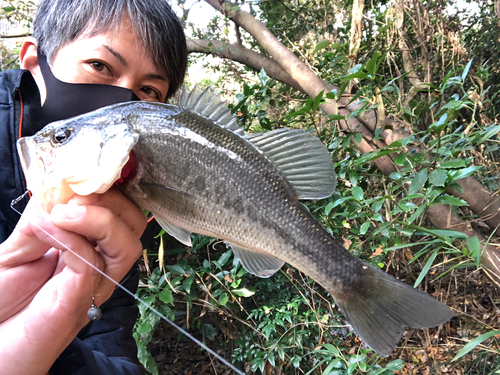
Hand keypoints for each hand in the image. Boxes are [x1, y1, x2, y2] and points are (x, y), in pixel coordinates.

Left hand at [0, 189, 145, 374]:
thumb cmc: (0, 302)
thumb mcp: (15, 247)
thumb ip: (40, 218)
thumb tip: (60, 187)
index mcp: (89, 247)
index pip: (121, 211)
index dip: (113, 186)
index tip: (88, 168)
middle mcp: (99, 266)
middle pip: (135, 224)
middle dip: (109, 198)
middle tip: (71, 195)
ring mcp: (93, 285)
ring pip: (129, 244)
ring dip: (98, 217)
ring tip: (61, 213)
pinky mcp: (80, 302)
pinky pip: (92, 262)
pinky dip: (73, 238)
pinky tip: (49, 228)